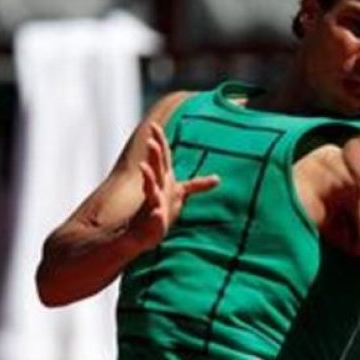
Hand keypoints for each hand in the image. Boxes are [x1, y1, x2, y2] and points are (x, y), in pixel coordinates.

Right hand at [130, 121, 218, 248]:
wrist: (142, 234)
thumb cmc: (161, 210)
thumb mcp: (180, 195)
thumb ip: (197, 185)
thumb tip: (217, 179)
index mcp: (163, 180)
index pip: (162, 158)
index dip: (159, 141)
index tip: (153, 125)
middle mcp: (155, 189)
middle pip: (155, 168)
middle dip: (153, 155)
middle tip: (150, 141)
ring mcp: (151, 204)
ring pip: (149, 189)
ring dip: (148, 178)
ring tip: (144, 168)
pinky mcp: (151, 222)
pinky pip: (153, 218)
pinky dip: (156, 216)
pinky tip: (158, 213)